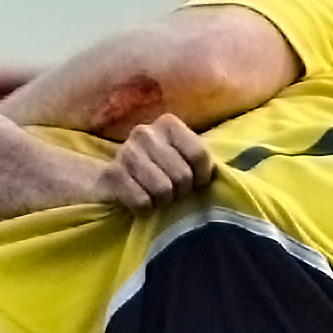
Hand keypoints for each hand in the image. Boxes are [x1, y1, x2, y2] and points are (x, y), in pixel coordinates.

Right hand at [94, 114, 212, 210]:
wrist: (119, 178)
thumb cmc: (163, 169)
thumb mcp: (186, 157)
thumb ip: (202, 158)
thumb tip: (220, 175)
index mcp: (168, 124)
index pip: (199, 155)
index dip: (201, 177)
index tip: (195, 181)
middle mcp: (145, 132)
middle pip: (182, 175)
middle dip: (181, 191)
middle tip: (172, 190)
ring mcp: (126, 152)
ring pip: (163, 190)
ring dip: (163, 201)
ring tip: (157, 195)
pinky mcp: (112, 175)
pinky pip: (142, 202)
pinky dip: (145, 209)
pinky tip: (142, 200)